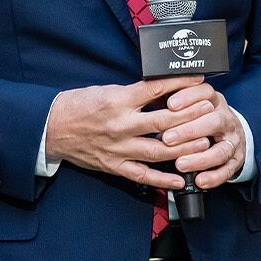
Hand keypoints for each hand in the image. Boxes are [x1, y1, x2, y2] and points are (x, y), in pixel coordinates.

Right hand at [46, 75, 208, 187]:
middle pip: (163, 123)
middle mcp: (120, 125)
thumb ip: (135, 93)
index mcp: (118, 101)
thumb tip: (166, 90)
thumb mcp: (107, 90)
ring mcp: (117, 148)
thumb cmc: (79, 105)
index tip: (198, 80)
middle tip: (209, 111)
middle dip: (190, 117)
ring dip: (184, 148)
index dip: (180, 85)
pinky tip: (180, 180)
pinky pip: (142, 175)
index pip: (155, 90)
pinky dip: (162, 179)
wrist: (51, 127)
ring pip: (157, 151)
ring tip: (204, 143)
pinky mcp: (113, 166)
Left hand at [151, 82, 245, 189]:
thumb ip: (174, 101)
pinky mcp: (236, 159)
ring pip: (221, 150)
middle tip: (168, 138)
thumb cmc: (203, 115)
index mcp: (214, 101)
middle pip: (214, 121)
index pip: (205, 93)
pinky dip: (214, 177)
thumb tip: (149, 96)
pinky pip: (227, 170)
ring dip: (200, 159)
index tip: (170, 104)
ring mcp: (232, 140)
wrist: (229, 130)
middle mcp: (225, 119)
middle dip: (189, 130)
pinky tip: (200, 181)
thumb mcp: (191, 102)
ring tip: (180, 164)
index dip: (188, 98)